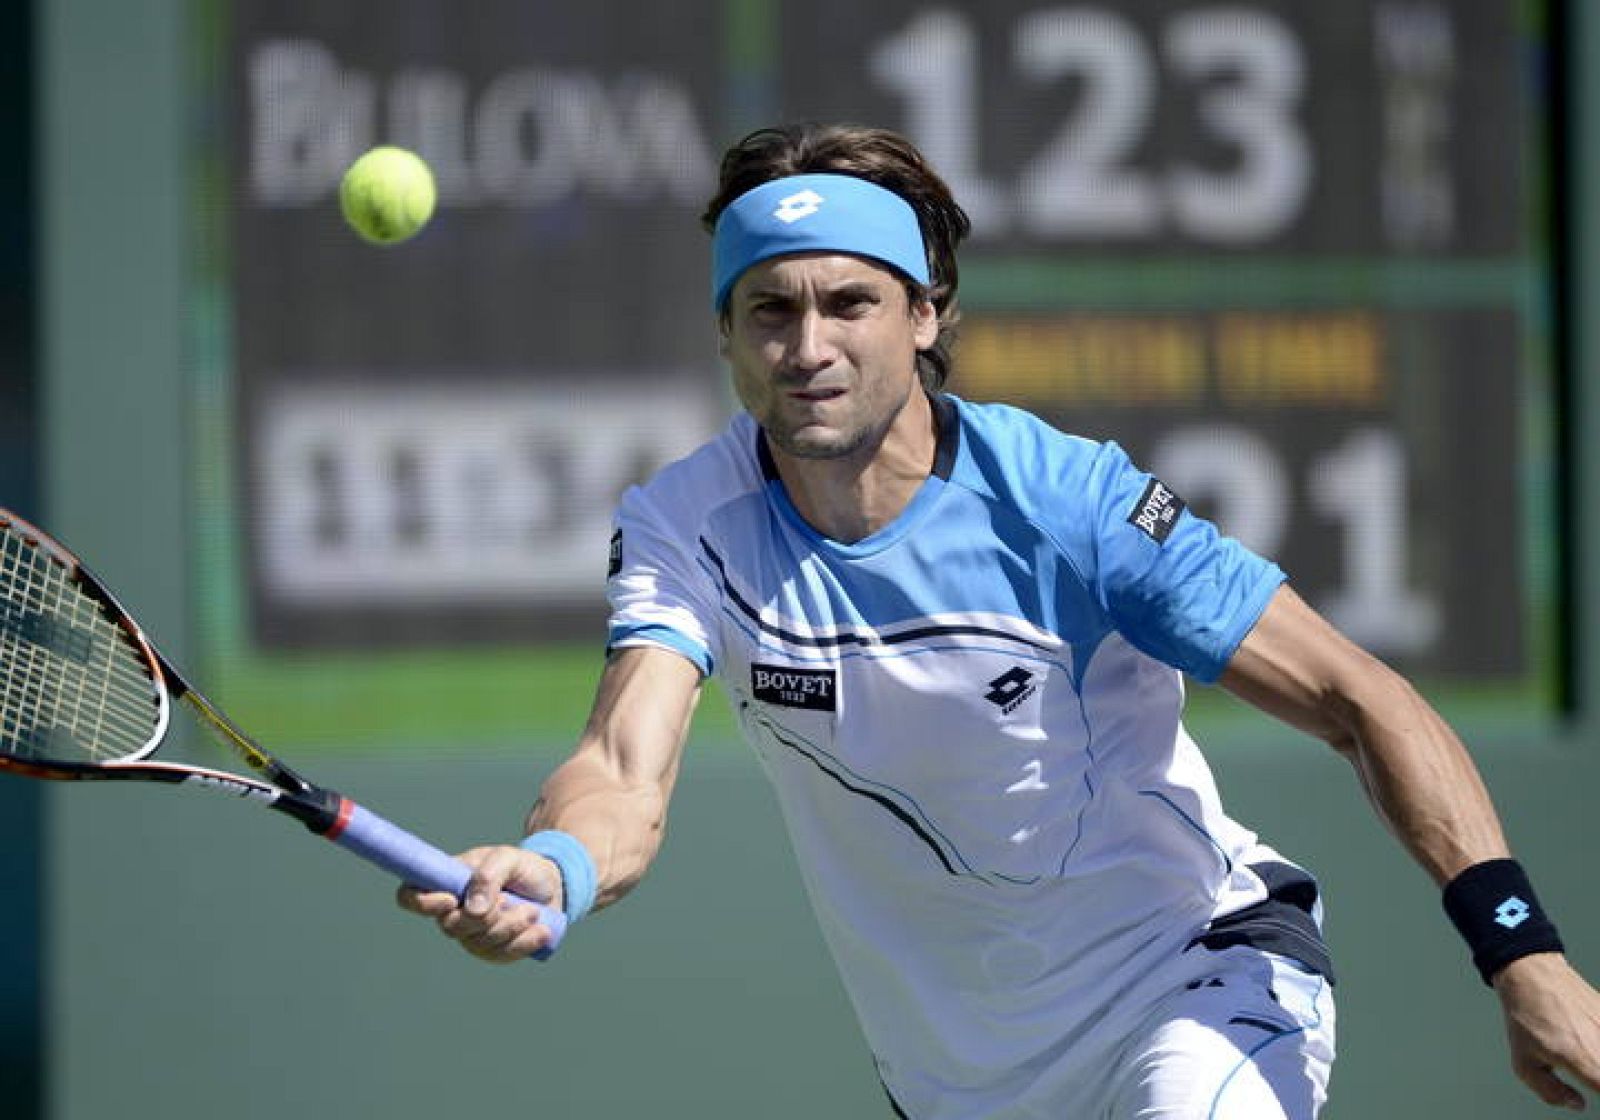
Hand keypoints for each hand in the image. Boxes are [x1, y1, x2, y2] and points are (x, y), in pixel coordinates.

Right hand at [396, 844, 564, 963]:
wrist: (552, 885)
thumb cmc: (522, 867)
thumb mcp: (509, 858)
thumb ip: (489, 876)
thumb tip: (473, 910)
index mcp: (447, 883)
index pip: (411, 896)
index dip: (422, 903)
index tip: (451, 900)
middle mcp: (453, 912)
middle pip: (451, 927)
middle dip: (487, 916)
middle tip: (510, 899)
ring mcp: (471, 935)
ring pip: (480, 943)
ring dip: (511, 926)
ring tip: (533, 910)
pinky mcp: (493, 951)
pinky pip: (501, 956)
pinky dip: (524, 943)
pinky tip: (541, 930)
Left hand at [1493, 953, 1599, 1108]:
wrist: (1532, 974)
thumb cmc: (1525, 1018)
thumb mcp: (1523, 1062)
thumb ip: (1550, 1091)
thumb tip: (1578, 1104)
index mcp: (1582, 1058)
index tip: (1592, 1087)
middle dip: (1599, 1075)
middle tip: (1589, 1073)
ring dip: (1598, 1058)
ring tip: (1584, 1053)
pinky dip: (1599, 1038)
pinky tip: (1587, 1034)